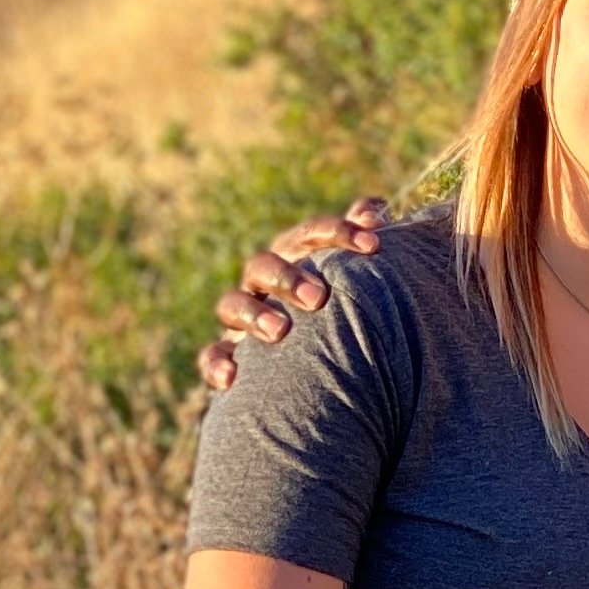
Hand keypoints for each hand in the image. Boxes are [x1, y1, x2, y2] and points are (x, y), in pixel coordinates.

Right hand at [195, 197, 389, 393]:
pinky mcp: (230, 352)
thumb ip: (363, 240)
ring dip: (254, 315)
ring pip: (233, 305)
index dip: (338, 233)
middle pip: (263, 266)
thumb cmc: (340, 308)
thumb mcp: (353, 275)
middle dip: (287, 277)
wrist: (317, 363)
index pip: (312, 236)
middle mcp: (264, 283)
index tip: (373, 244)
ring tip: (280, 331)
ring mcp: (243, 317)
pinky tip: (231, 378)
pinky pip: (213, 355)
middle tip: (317, 297)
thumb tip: (374, 210)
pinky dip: (216, 363)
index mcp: (296, 258)